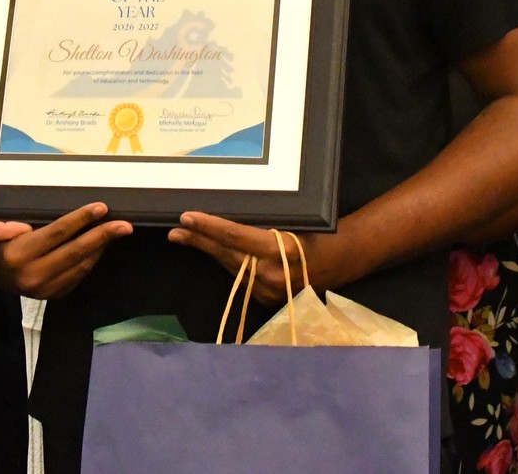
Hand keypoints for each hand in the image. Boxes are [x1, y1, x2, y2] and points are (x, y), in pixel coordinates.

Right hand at [0, 202, 132, 298]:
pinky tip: (101, 246)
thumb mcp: (8, 226)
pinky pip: (79, 275)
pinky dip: (92, 259)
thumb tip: (68, 203)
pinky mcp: (54, 296)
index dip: (81, 219)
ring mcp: (44, 290)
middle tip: (124, 224)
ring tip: (117, 231)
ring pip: (80, 265)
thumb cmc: (1, 241)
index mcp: (19, 254)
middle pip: (74, 251)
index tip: (101, 207)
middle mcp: (32, 275)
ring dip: (101, 247)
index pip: (57, 233)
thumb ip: (32, 219)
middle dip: (102, 236)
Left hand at [168, 214, 351, 306]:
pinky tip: (212, 250)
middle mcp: (272, 274)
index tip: (186, 217)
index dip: (208, 227)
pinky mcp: (267, 300)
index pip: (234, 236)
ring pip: (230, 266)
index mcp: (280, 250)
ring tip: (186, 237)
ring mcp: (268, 291)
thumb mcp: (291, 222)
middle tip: (175, 230)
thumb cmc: (318, 232)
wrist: (342, 260)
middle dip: (199, 241)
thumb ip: (260, 227)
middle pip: (226, 254)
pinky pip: (240, 278)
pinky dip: (227, 262)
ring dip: (209, 251)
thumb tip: (225, 220)